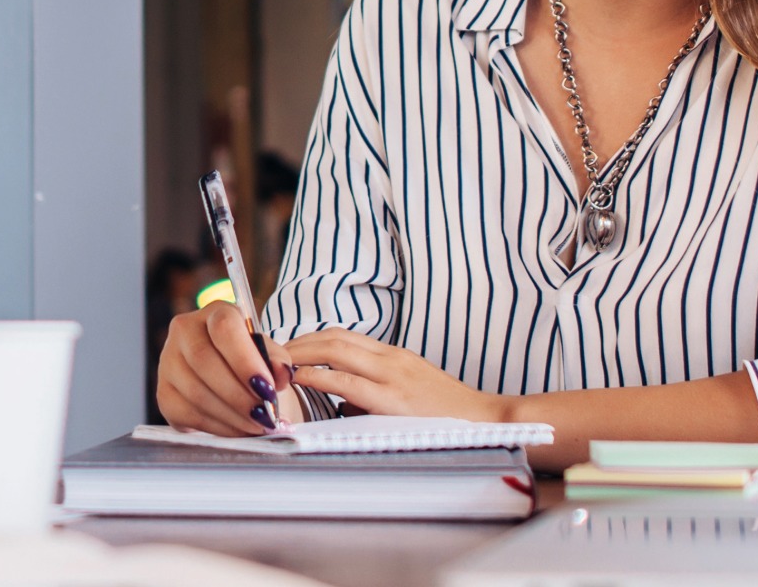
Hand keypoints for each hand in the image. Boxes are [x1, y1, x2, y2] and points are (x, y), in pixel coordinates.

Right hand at [155, 302, 299, 434]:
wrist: (230, 377)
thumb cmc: (252, 360)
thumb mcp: (268, 352)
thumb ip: (277, 360)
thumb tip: (281, 373)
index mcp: (215, 312)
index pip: (224, 328)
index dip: (245, 360)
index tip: (268, 389)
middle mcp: (185, 331)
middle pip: (204, 361)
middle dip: (239, 395)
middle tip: (265, 416)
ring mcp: (169, 362)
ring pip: (196, 392)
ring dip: (232, 415)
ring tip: (258, 426)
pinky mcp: (164, 393)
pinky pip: (189, 413)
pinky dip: (219, 427)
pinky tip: (239, 429)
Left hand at [286, 329, 509, 421]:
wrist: (486, 421)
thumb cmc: (447, 415)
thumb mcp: (408, 395)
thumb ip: (374, 393)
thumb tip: (341, 403)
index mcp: (394, 357)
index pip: (344, 336)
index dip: (311, 338)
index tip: (286, 347)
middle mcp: (391, 359)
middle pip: (334, 337)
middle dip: (298, 341)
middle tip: (271, 350)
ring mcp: (392, 375)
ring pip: (336, 350)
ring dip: (301, 352)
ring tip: (277, 360)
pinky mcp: (392, 399)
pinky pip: (346, 381)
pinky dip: (317, 376)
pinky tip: (299, 378)